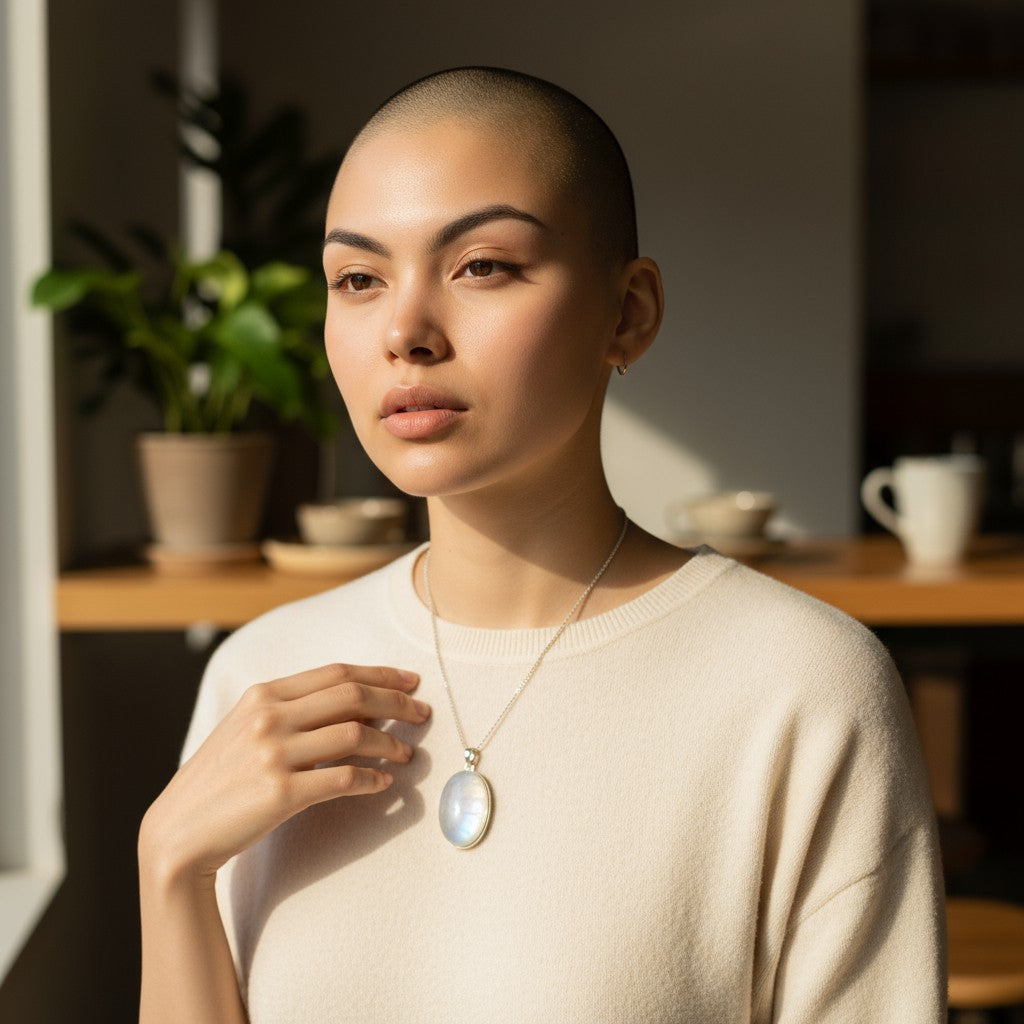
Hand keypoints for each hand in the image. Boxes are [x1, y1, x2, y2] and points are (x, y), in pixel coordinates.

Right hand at [140, 663, 429, 882]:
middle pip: (352, 696)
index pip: (337, 673)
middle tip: (423, 714)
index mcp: (263, 693)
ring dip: (391, 743)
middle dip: (396, 702)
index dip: (380, 674)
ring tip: (407, 754)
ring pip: (355, 735)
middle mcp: (269, 716)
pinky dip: (372, 779)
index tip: (410, 682)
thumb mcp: (248, 727)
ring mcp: (273, 753)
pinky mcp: (280, 793)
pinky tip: (384, 784)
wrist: (179, 831)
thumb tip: (360, 704)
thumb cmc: (222, 779)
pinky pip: (344, 779)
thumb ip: (294, 710)